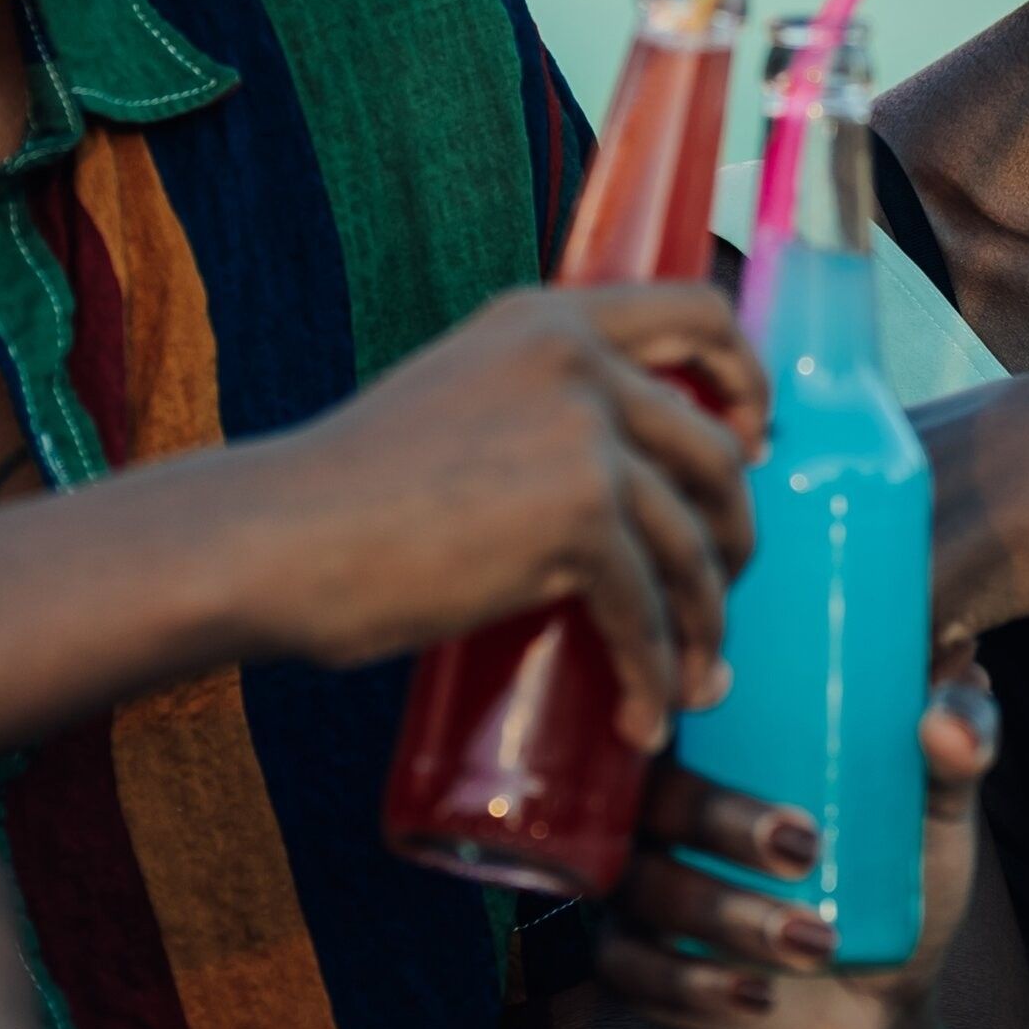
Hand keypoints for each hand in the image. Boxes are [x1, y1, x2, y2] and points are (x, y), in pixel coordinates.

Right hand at [241, 285, 763, 741]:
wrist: (274, 537)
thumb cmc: (343, 495)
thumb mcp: (454, 401)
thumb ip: (533, 412)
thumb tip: (614, 495)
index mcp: (547, 318)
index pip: (698, 310)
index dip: (748, 379)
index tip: (754, 444)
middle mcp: (578, 361)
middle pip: (716, 453)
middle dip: (733, 537)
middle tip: (721, 593)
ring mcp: (583, 436)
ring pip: (694, 545)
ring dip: (706, 626)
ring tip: (694, 681)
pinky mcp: (577, 519)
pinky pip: (649, 613)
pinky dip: (656, 676)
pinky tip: (643, 719)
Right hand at [599, 680, 992, 1028]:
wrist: (883, 1008)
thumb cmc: (896, 885)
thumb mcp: (938, 814)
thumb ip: (962, 739)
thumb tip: (957, 681)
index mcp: (720, 750)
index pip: (675, 702)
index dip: (685, 697)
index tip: (733, 697)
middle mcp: (663, 812)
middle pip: (654, 793)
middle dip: (720, 818)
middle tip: (804, 847)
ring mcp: (641, 889)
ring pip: (643, 884)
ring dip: (727, 914)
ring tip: (817, 943)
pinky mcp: (634, 967)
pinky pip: (631, 967)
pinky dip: (693, 982)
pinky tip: (757, 993)